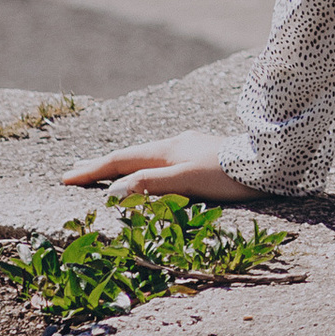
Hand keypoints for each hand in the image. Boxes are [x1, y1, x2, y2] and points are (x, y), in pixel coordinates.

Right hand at [63, 133, 254, 205]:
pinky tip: (153, 171)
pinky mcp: (204, 155)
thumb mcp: (186, 180)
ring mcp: (190, 148)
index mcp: (166, 149)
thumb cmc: (228, 173)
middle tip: (76, 169)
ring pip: (147, 157)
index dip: (92, 170)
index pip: (120, 160)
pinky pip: (163, 161)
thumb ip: (149, 185)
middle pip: (131, 155)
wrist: (269, 162)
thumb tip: (113, 191)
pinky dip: (145, 167)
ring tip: (108, 170)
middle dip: (102, 164)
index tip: (65, 178)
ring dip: (123, 164)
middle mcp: (175, 144)